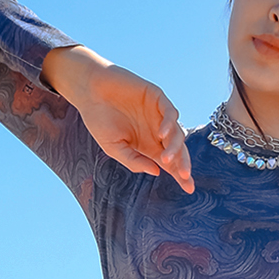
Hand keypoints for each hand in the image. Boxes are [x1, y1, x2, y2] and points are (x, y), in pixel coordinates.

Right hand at [42, 46, 192, 192]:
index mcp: (148, 146)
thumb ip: (134, 161)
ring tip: (166, 159)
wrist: (89, 90)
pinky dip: (168, 123)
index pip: (170, 163)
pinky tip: (161, 134)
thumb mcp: (114, 148)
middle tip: (184, 176)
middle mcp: (157, 131)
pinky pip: (169, 112)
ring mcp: (158, 114)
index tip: (189, 188)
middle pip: (178, 150)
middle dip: (182, 163)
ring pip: (177, 132)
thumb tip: (156, 172)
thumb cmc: (99, 119)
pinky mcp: (156, 97)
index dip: (179, 174)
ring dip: (174, 147)